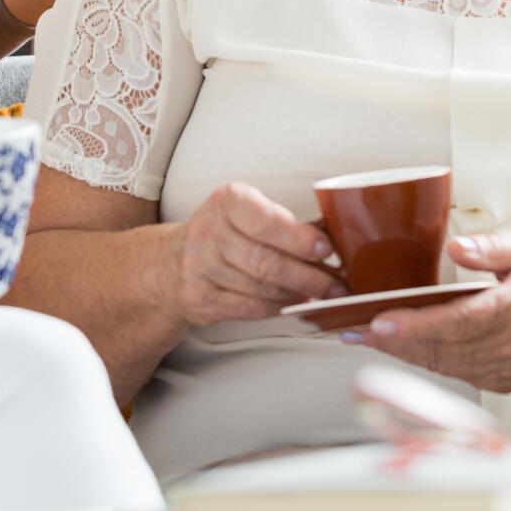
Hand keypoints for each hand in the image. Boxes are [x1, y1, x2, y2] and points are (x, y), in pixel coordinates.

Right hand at [162, 183, 347, 325]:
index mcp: (227, 201)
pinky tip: (293, 303)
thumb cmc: (227, 233)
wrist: (173, 262)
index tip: (326, 250)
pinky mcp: (197, 298)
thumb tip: (338, 237)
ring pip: (260, 288)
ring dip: (296, 294)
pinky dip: (277, 308)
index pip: (266, 220)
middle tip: (337, 285)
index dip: (299, 238)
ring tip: (321, 295)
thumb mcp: (251, 213)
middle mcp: (208, 231)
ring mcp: (198, 267)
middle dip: (308, 276)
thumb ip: (289, 224)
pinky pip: (248, 308)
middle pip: (266, 261)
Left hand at [352, 233, 510, 393]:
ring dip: (401, 352)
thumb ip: (492, 247)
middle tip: (350, 328)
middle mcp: (507, 344)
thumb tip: (455, 248)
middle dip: (392, 340)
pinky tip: (399, 345)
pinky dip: (424, 360)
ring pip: (441, 365)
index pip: (458, 321)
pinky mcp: (498, 381)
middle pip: (440, 347)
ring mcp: (503, 368)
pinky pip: (453, 373)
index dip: (417, 325)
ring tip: (363, 335)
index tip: (379, 322)